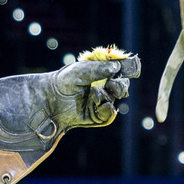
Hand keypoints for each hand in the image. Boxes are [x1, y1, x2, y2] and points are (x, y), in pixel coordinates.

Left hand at [0, 56, 140, 146]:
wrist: (48, 100)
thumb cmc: (63, 82)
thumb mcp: (81, 71)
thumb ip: (100, 69)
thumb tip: (118, 67)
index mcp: (99, 74)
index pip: (119, 70)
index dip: (128, 69)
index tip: (135, 67)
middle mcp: (102, 87)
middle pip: (122, 85)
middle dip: (121, 84)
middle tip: (115, 84)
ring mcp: (99, 102)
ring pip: (116, 99)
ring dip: (109, 96)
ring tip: (95, 94)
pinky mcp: (96, 116)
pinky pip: (109, 114)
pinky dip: (107, 109)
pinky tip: (99, 104)